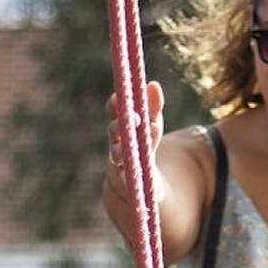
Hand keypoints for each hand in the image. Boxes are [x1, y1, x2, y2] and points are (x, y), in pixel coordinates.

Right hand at [104, 80, 165, 204]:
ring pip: (117, 155)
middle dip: (122, 124)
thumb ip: (153, 107)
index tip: (120, 97)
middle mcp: (115, 142)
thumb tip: (153, 84)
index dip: (115, 103)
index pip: (114, 110)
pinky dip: (126, 179)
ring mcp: (118, 163)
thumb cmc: (143, 144)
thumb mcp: (152, 124)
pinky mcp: (124, 183)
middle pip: (114, 131)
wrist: (134, 180)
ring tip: (129, 148)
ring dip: (123, 150)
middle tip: (135, 118)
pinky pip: (123, 180)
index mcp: (121, 124)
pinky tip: (131, 177)